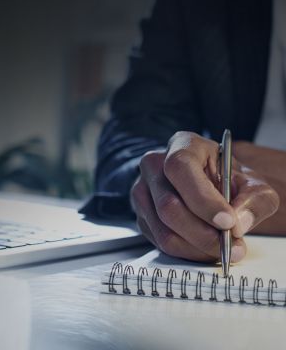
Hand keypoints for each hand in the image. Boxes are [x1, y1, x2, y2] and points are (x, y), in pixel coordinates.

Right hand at [131, 132, 278, 261]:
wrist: (209, 185)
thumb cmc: (227, 179)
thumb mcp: (253, 183)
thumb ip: (255, 200)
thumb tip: (238, 223)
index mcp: (182, 145)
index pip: (181, 168)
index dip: (202, 199)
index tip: (227, 222)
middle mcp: (155, 165)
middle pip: (168, 206)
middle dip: (203, 233)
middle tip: (230, 245)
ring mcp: (143, 191)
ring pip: (163, 229)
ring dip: (197, 247)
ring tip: (222, 249)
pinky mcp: (142, 215)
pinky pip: (160, 242)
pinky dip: (187, 252)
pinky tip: (205, 248)